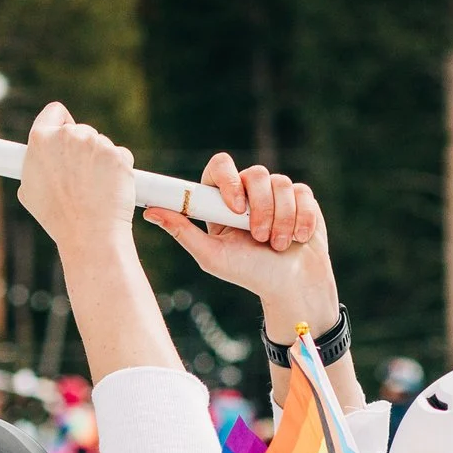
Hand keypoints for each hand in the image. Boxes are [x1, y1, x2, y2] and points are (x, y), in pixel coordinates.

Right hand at [17, 102, 137, 256]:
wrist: (88, 234)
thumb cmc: (57, 217)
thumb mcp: (29, 190)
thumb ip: (35, 164)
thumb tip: (39, 158)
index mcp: (40, 140)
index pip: (54, 112)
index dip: (60, 122)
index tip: (65, 132)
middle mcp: (68, 135)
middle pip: (79, 130)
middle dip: (81, 148)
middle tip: (79, 178)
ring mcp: (95, 143)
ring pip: (100, 144)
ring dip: (99, 160)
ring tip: (92, 189)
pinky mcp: (117, 154)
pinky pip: (119, 156)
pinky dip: (117, 169)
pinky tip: (108, 189)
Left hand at [145, 153, 338, 330]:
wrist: (290, 285)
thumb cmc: (248, 273)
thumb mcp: (211, 256)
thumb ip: (182, 232)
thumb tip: (150, 212)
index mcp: (223, 201)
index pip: (220, 167)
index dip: (228, 180)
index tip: (234, 208)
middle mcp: (249, 192)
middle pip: (255, 173)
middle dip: (260, 207)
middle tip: (259, 237)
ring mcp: (276, 193)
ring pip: (281, 183)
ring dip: (281, 219)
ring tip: (277, 245)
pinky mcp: (302, 198)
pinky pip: (302, 193)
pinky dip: (300, 219)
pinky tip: (296, 239)